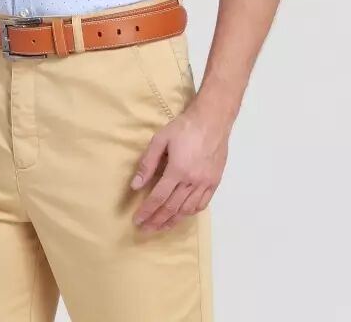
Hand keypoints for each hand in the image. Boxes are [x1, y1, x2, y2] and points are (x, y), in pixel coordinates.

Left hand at [129, 96, 229, 232]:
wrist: (212, 120)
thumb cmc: (184, 127)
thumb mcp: (161, 139)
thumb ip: (147, 163)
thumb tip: (136, 185)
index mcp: (177, 170)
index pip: (158, 198)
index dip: (147, 211)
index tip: (137, 220)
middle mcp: (192, 181)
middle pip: (172, 208)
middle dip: (157, 220)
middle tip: (145, 229)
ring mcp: (205, 183)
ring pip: (187, 210)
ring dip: (173, 221)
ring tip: (160, 227)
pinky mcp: (214, 182)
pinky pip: (202, 204)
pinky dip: (190, 213)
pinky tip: (182, 215)